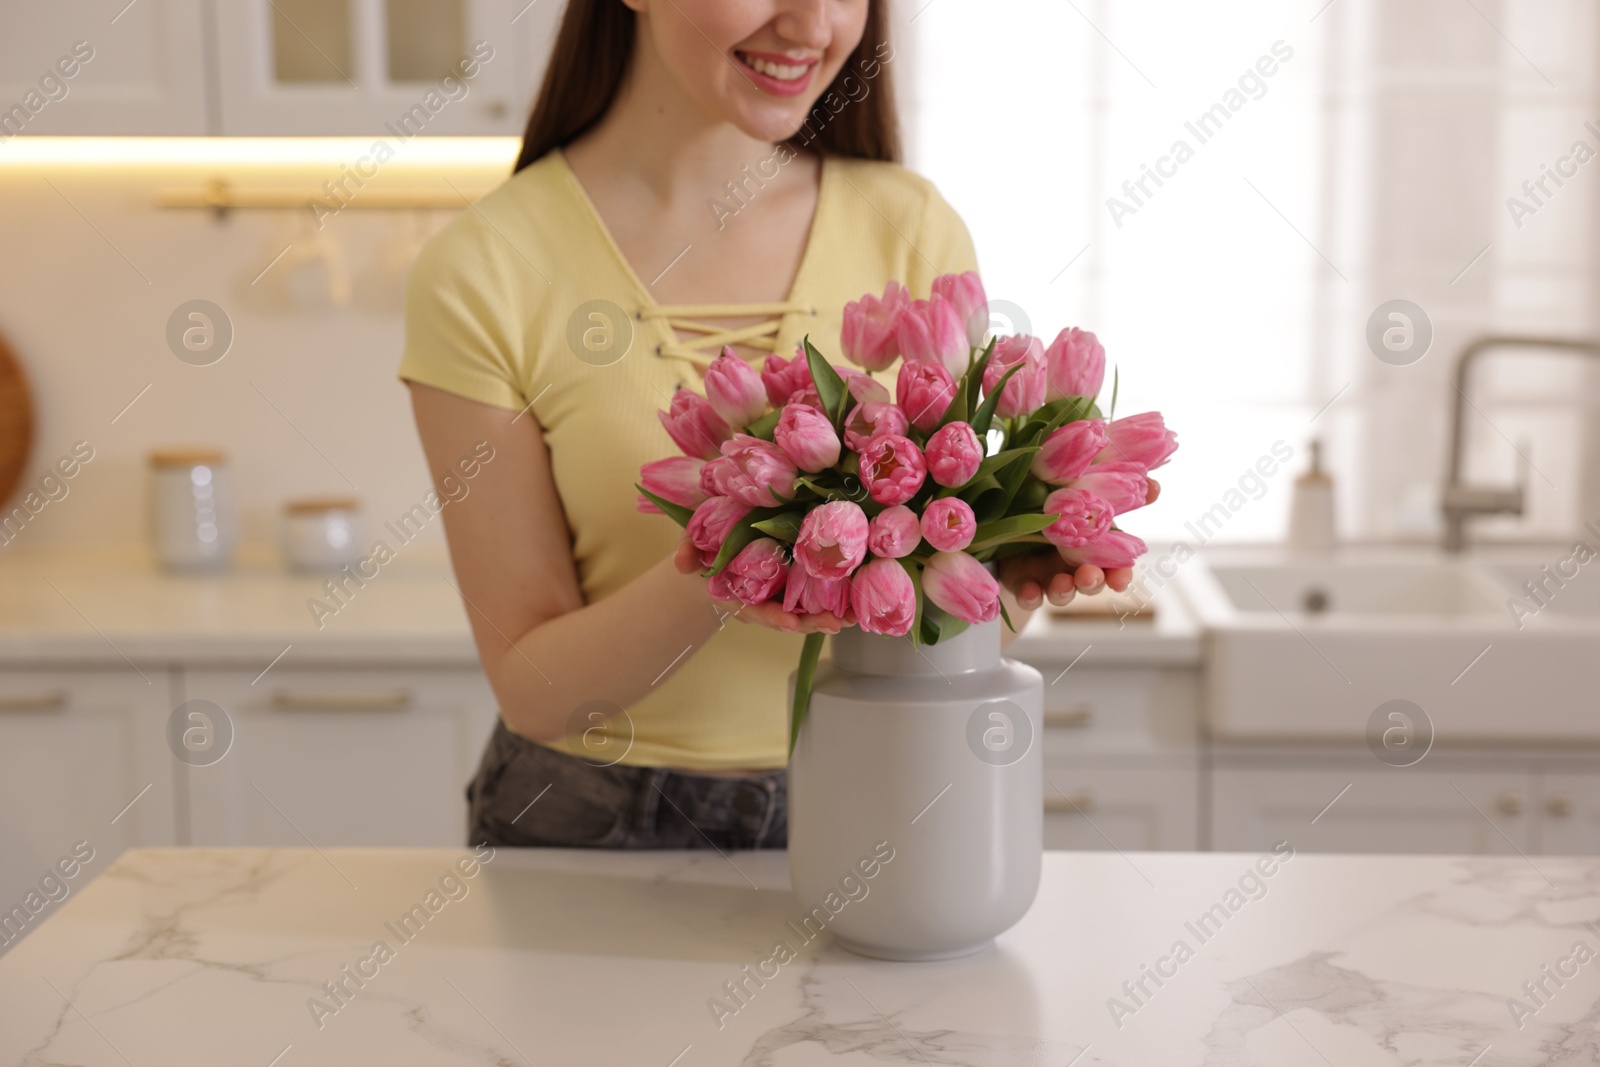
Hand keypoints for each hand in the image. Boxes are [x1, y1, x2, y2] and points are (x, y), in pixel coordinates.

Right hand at [674, 534, 848, 634]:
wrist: (714, 548)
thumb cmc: (705, 549)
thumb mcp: (692, 546)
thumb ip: (687, 551)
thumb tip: (682, 562)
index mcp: (739, 595)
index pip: (757, 611)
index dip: (773, 618)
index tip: (790, 624)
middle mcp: (762, 600)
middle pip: (789, 618)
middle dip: (812, 623)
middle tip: (836, 623)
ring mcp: (780, 593)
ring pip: (807, 612)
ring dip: (831, 616)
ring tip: (854, 617)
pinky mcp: (795, 581)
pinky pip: (815, 595)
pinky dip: (836, 599)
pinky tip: (857, 600)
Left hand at [998, 477, 1159, 610]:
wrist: (1010, 512)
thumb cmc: (1057, 499)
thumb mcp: (1085, 489)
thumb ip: (1117, 488)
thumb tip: (1156, 486)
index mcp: (1093, 548)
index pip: (1115, 569)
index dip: (1120, 576)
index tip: (1121, 579)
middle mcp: (1074, 567)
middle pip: (1089, 584)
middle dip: (1092, 583)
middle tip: (1089, 576)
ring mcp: (1047, 576)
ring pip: (1060, 592)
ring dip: (1064, 591)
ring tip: (1062, 583)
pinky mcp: (1021, 581)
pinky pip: (1027, 595)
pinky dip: (1030, 595)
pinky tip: (1030, 590)